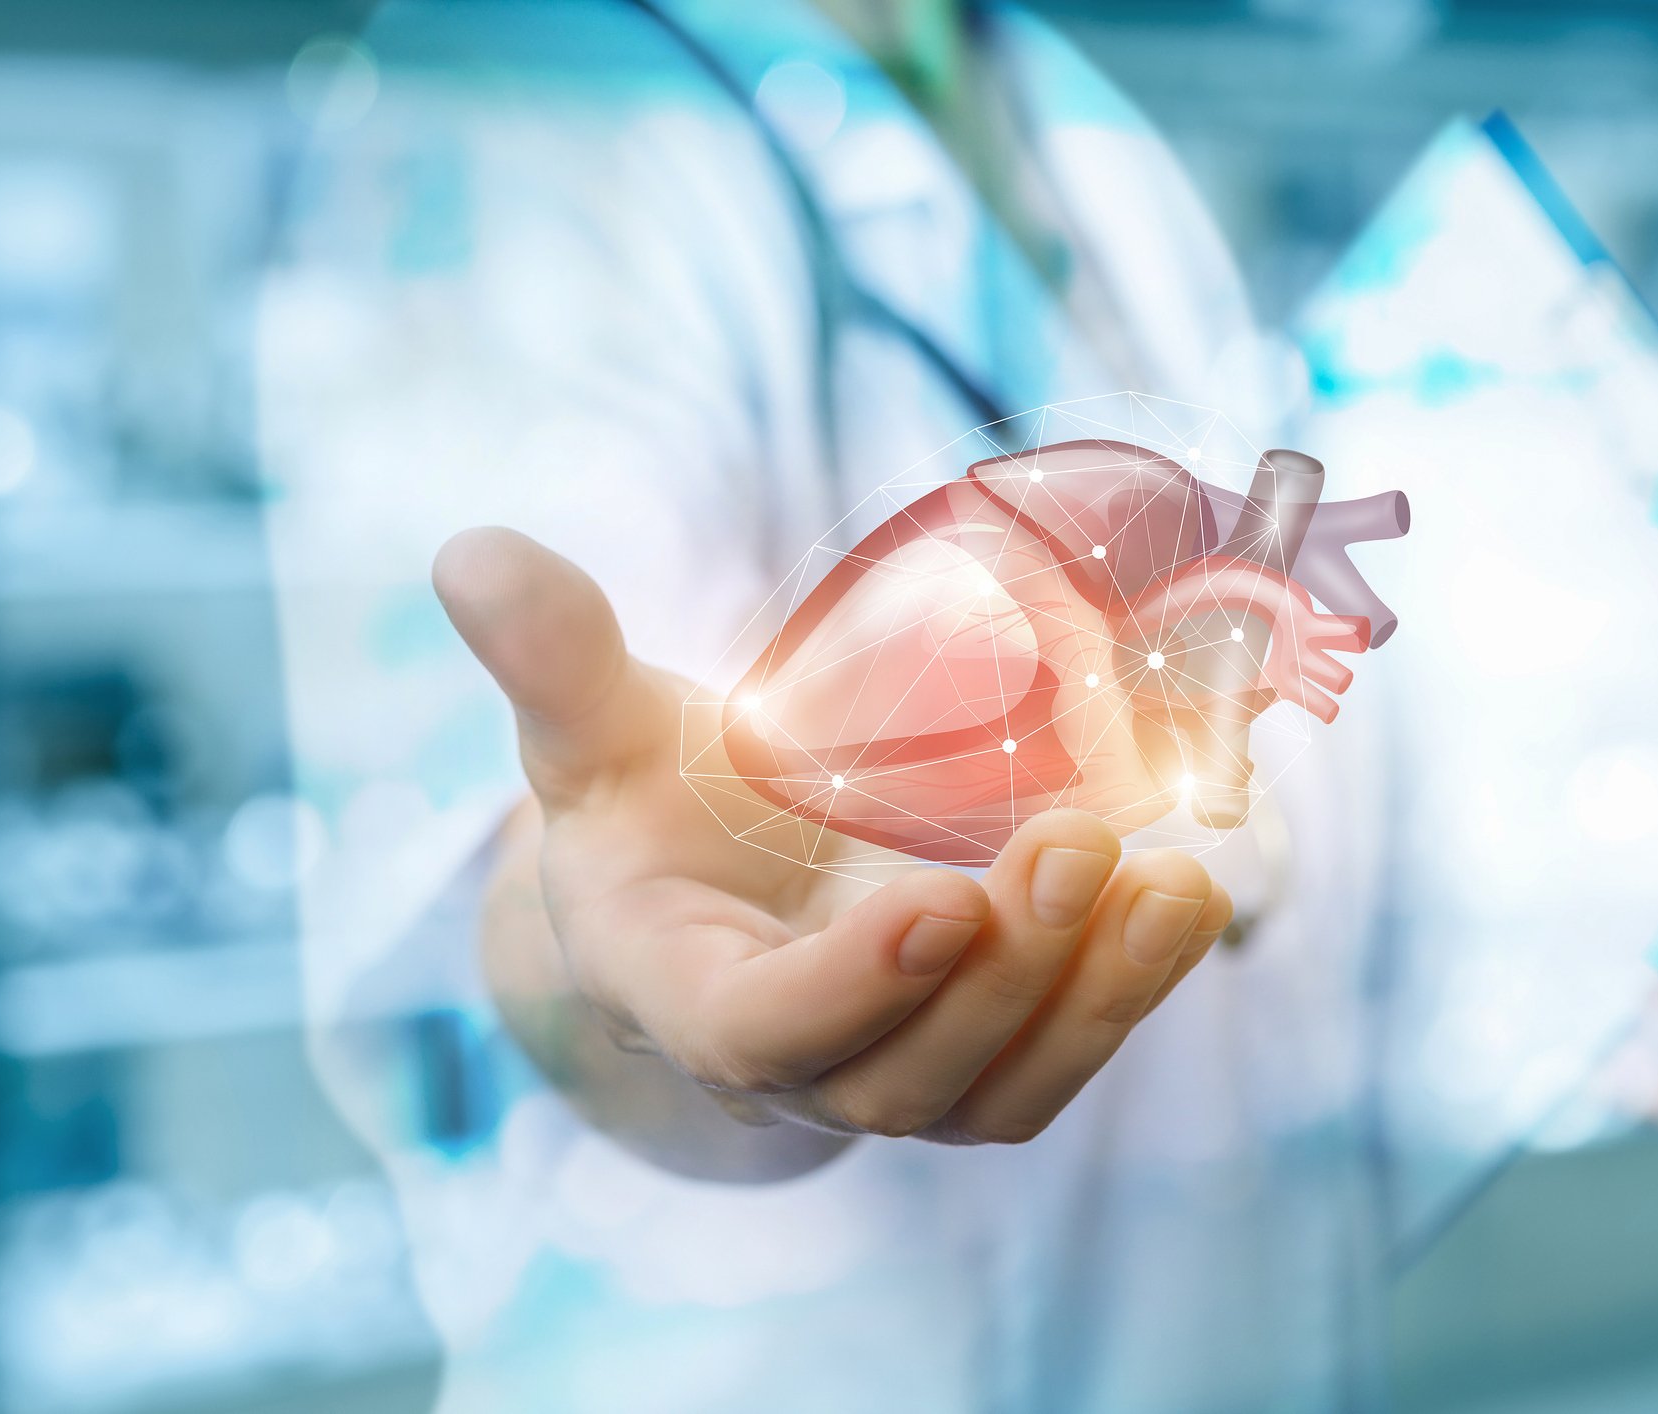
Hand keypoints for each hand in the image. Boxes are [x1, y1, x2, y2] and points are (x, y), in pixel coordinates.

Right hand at [434, 528, 1229, 1174]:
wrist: (711, 894)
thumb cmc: (651, 809)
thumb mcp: (594, 733)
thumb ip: (551, 659)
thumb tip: (470, 551)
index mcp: (685, 991)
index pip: (763, 1029)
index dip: (851, 982)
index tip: (940, 898)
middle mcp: (794, 1065)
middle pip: (901, 1073)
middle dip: (999, 972)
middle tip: (1074, 840)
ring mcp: (890, 1079)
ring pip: (996, 1090)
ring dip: (1092, 998)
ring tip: (1177, 884)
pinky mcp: (970, 1066)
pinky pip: (1051, 1067)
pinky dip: (1124, 1000)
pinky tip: (1186, 899)